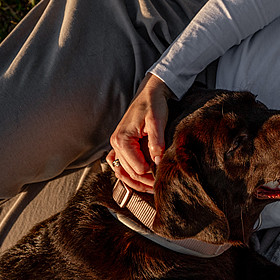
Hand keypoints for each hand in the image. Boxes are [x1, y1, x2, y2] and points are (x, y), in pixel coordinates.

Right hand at [108, 74, 172, 192]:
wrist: (149, 93)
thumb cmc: (153, 104)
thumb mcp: (157, 120)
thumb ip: (156, 141)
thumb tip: (157, 161)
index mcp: (122, 139)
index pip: (136, 168)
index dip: (151, 175)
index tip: (163, 178)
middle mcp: (116, 144)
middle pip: (130, 173)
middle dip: (145, 182)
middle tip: (161, 186)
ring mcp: (117, 146)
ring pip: (123, 173)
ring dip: (137, 182)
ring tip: (152, 187)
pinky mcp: (121, 146)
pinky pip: (121, 166)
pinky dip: (130, 175)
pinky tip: (143, 179)